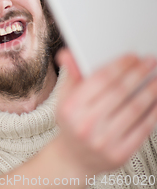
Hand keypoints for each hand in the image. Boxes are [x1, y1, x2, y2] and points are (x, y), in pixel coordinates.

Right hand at [54, 49, 156, 176]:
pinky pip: (143, 128)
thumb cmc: (72, 124)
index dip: (119, 65)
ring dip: (150, 90)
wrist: (73, 158)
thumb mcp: (65, 99)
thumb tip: (67, 55)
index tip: (133, 56)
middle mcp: (85, 124)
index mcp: (70, 108)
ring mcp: (103, 141)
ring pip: (134, 109)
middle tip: (150, 62)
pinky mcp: (120, 154)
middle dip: (138, 73)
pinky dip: (154, 112)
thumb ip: (71, 75)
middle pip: (119, 92)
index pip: (99, 80)